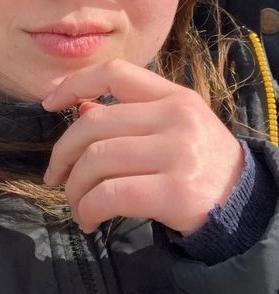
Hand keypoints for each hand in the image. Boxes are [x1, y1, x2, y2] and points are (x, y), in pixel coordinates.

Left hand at [42, 59, 243, 234]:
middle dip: (62, 155)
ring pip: (96, 162)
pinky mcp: (176, 192)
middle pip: (93, 125)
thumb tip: (80, 109)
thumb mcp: (169, 130)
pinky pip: (110, 195)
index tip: (49, 103)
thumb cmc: (195, 164)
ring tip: (76, 206)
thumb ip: (127, 117)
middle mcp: (176, 117)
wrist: (244, 206)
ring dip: (74, 189)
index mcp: (173, 96)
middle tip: (54, 177)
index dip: (74, 83)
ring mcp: (178, 153)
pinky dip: (88, 209)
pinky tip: (88, 220)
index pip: (114, 72)